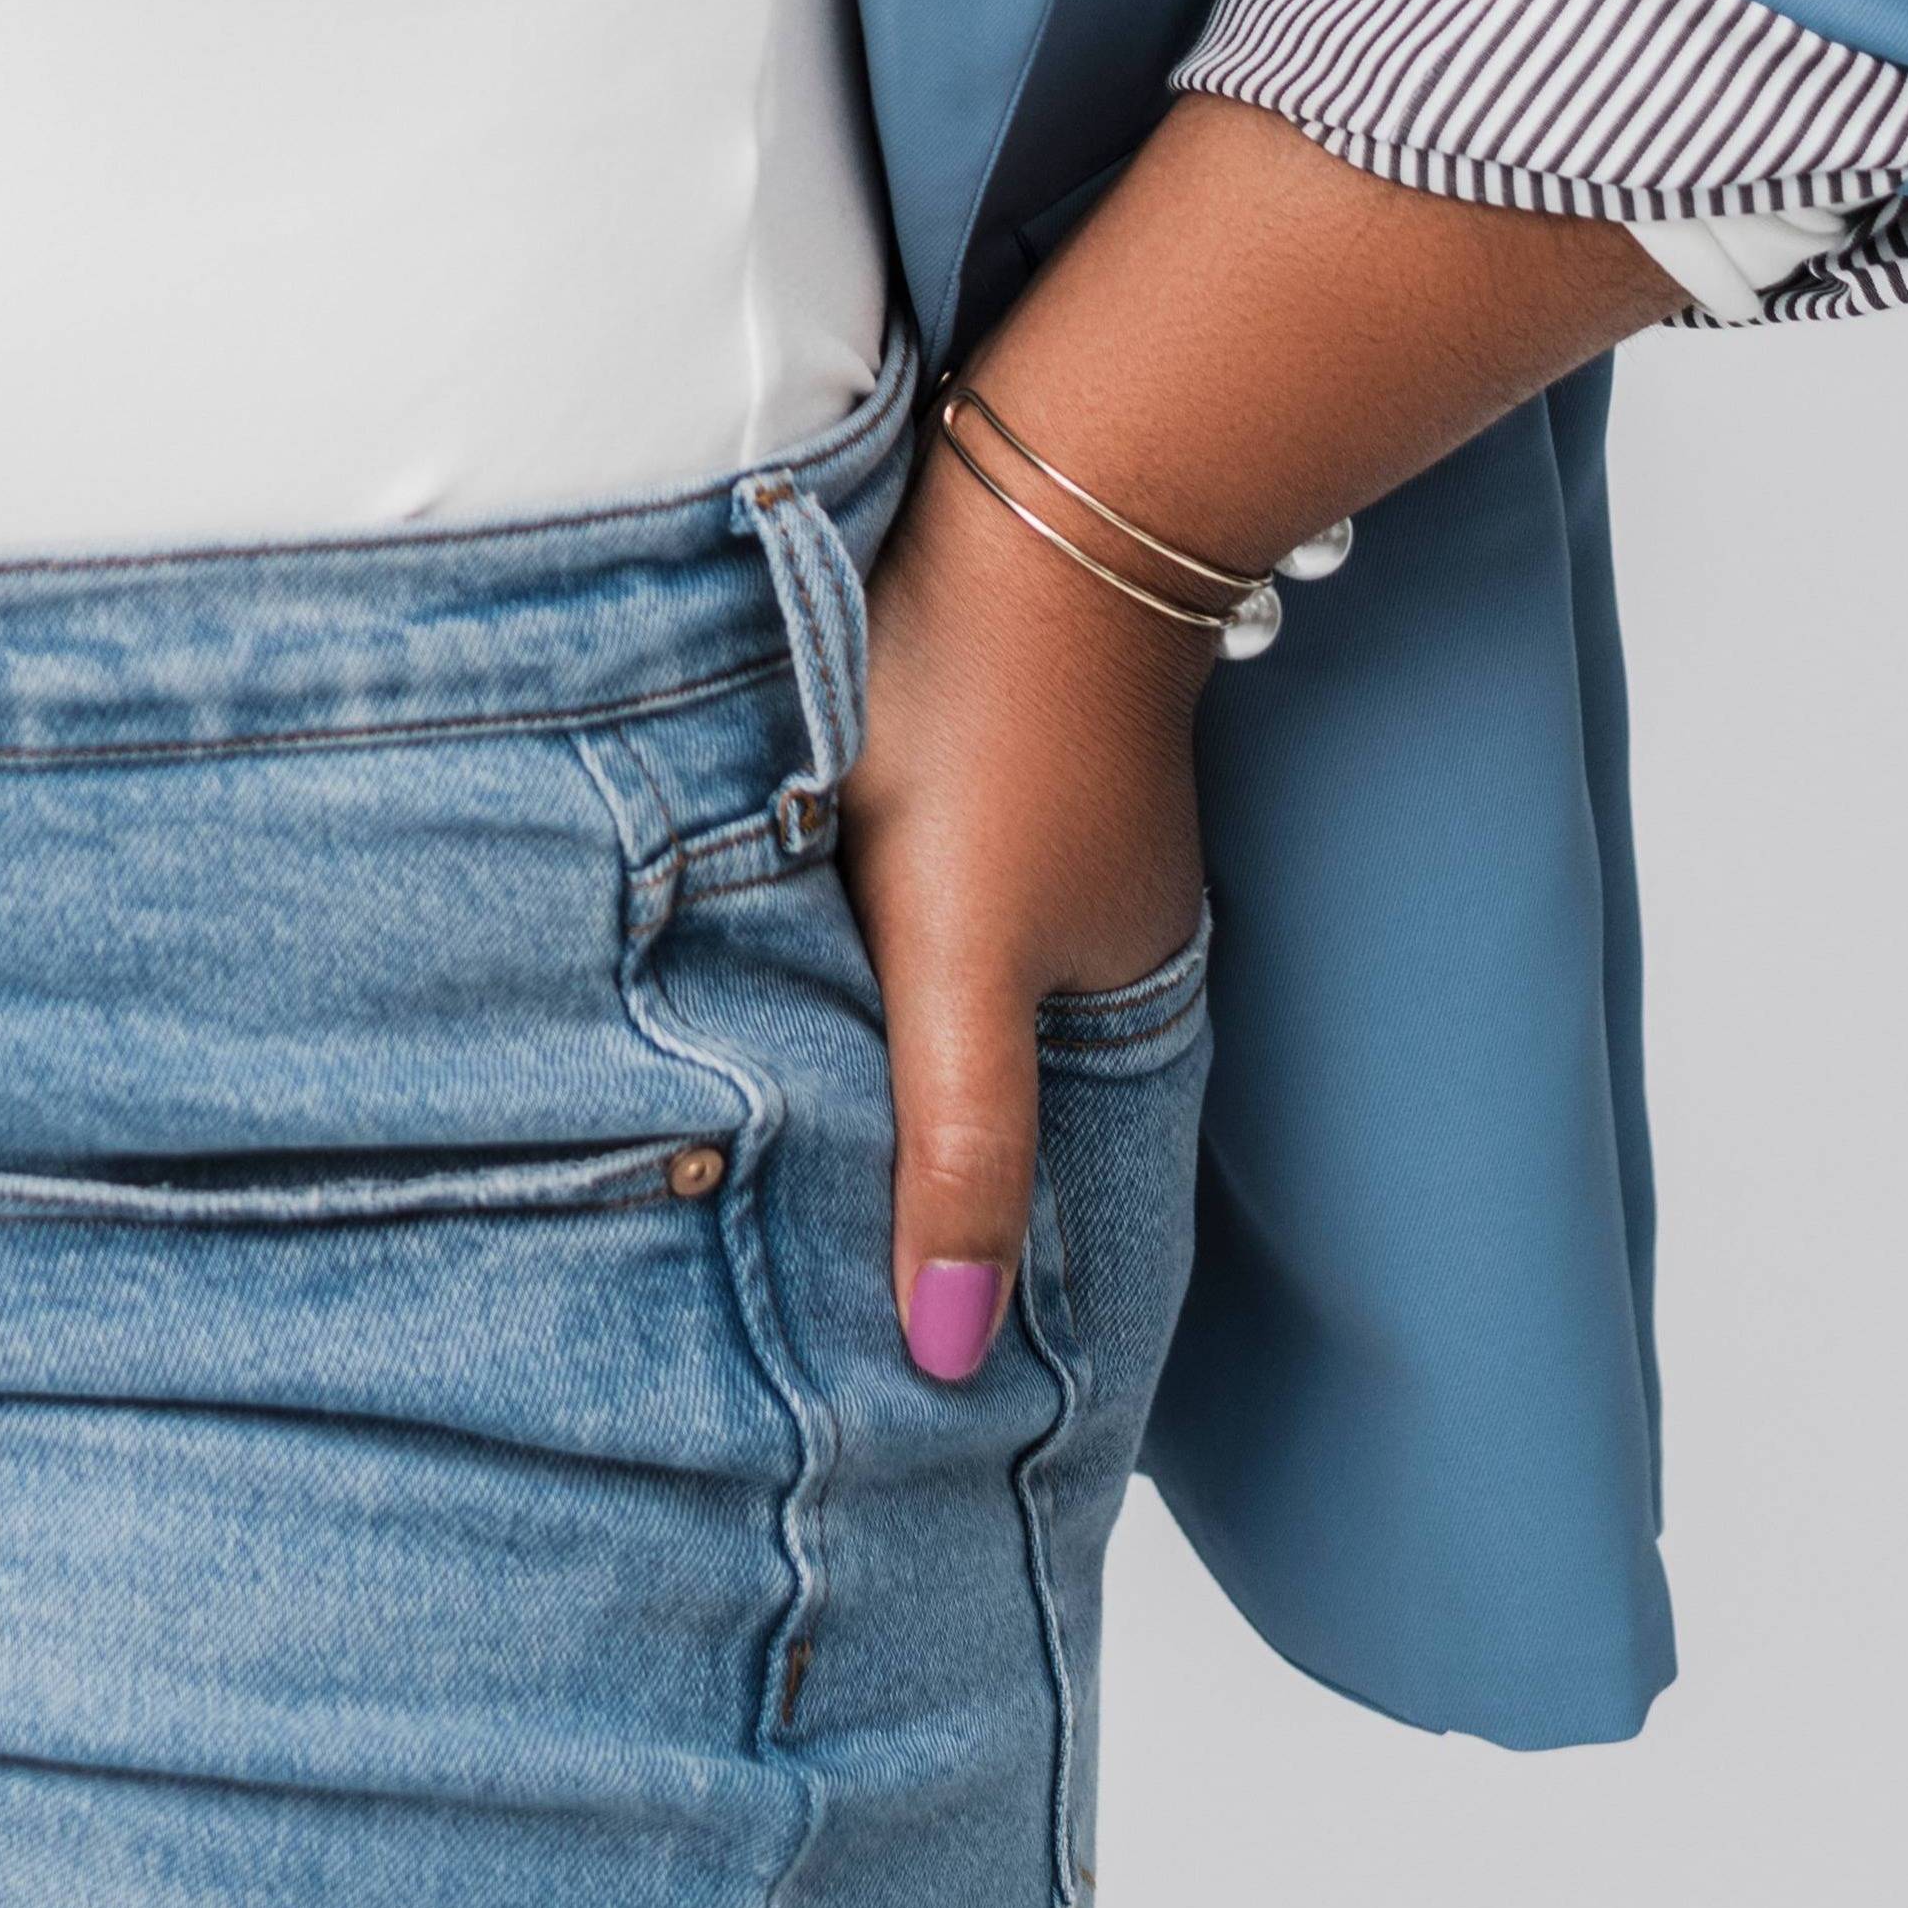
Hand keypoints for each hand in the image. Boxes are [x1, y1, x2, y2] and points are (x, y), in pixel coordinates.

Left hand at [835, 414, 1207, 1386]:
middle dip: (935, 1210)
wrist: (1031, 494)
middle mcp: (1110, 948)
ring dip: (896, 1091)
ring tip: (780, 1198)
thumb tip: (948, 1355)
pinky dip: (880, 986)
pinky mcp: (997, 785)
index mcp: (1127, 1012)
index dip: (998, 1298)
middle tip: (812, 1342)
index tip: (911, 1413)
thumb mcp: (962, 957)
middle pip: (1012, 1112)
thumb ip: (961, 1144)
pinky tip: (804, 1004)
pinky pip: (935, 930)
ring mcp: (1060, 861)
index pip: (1069, 1210)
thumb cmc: (992, 723)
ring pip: (964, 1018)